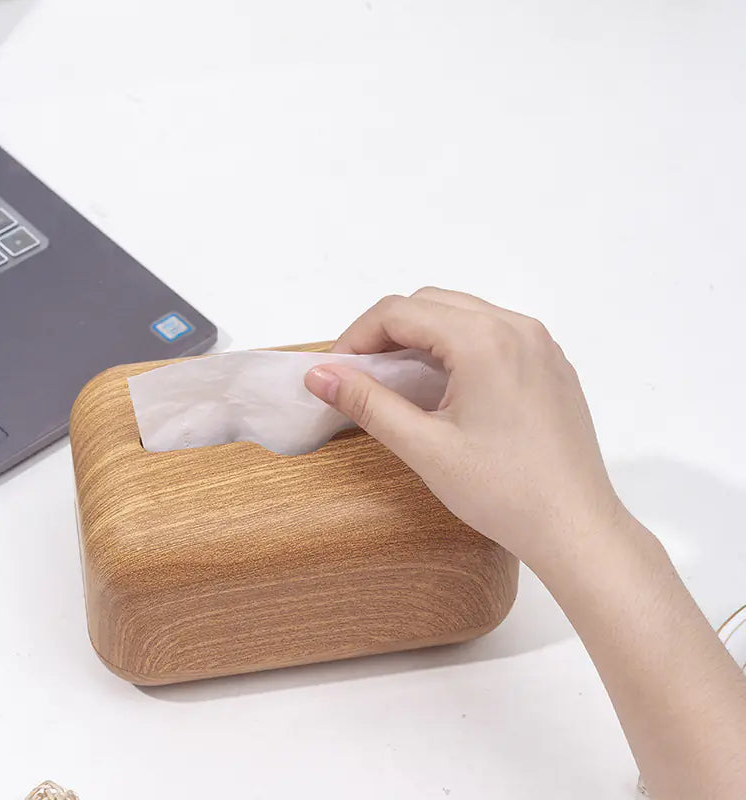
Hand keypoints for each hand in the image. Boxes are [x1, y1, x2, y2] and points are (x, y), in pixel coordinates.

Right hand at [304, 287, 623, 566]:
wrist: (576, 527)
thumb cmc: (503, 493)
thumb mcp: (424, 447)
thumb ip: (368, 403)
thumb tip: (319, 375)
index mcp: (484, 340)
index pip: (400, 311)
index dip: (358, 336)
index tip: (336, 371)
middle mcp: (516, 327)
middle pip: (431, 303)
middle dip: (387, 331)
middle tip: (361, 374)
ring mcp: (540, 343)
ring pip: (463, 313)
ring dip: (422, 336)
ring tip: (397, 380)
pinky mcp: (551, 363)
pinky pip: (494, 332)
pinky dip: (457, 345)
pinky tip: (446, 385)